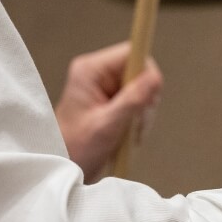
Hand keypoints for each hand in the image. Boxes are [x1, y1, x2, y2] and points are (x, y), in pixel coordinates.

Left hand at [54, 42, 162, 180]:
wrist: (65, 166)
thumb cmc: (77, 148)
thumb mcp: (108, 125)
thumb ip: (132, 100)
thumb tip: (156, 77)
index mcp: (91, 71)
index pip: (132, 54)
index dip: (146, 74)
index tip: (148, 100)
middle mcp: (98, 74)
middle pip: (140, 73)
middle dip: (145, 100)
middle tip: (135, 123)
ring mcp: (106, 87)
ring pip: (143, 90)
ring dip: (142, 113)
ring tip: (128, 133)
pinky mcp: (112, 100)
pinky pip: (138, 103)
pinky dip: (139, 120)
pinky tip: (128, 134)